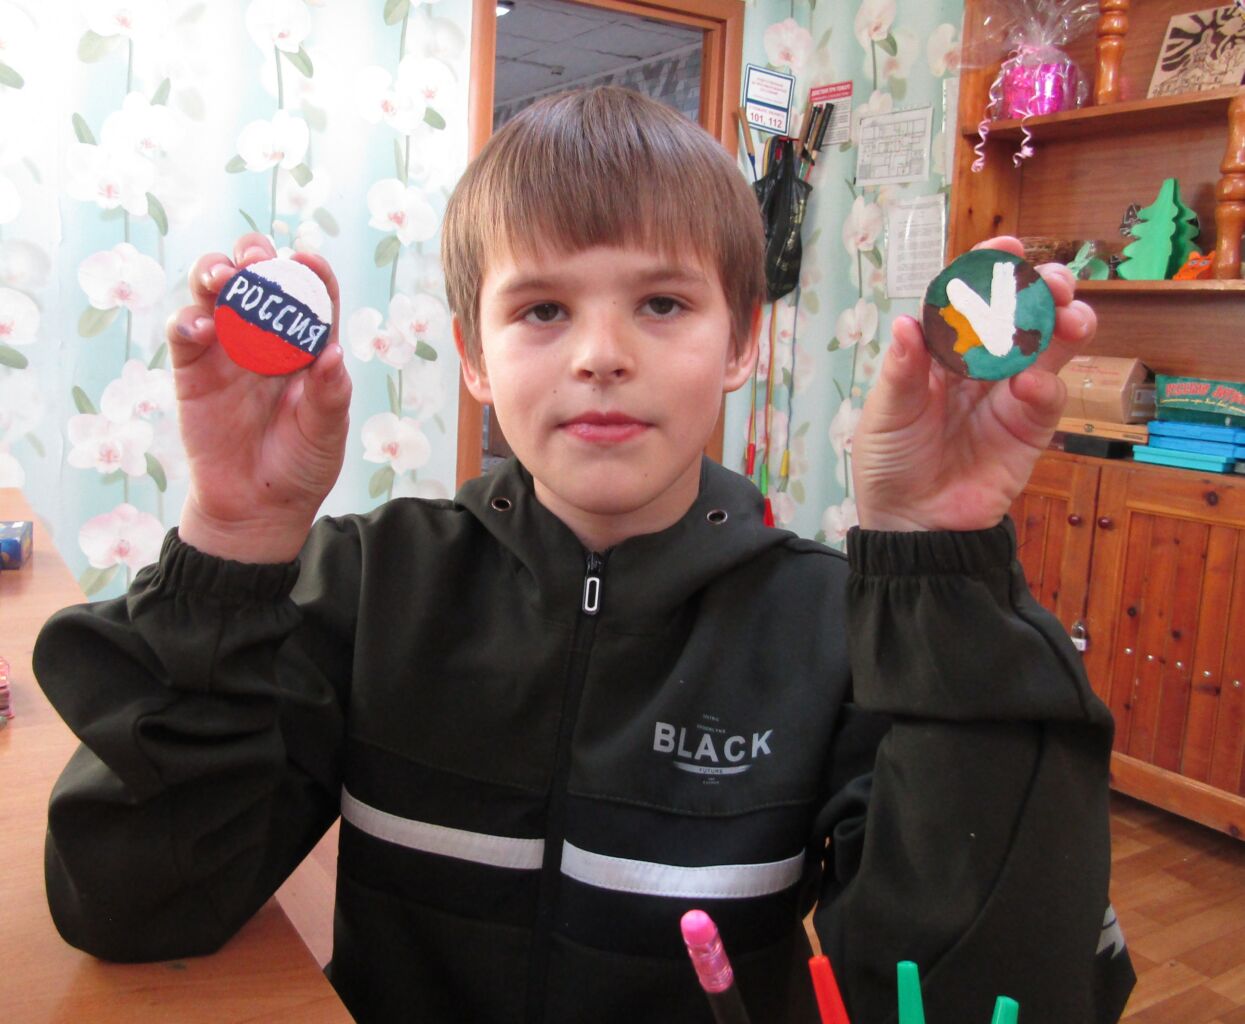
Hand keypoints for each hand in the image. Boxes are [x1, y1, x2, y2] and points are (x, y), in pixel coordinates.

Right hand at [167, 233, 350, 562]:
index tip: (306, 258)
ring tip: (223, 277)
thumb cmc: (302, 464)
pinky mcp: (192, 369)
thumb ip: (329, 394)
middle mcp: (265, 337)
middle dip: (254, 257)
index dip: (309, 271)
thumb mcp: (326, 431)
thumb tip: (332, 353)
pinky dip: (188, 320)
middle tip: (257, 260)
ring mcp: (226, 348)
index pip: (311, 295)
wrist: (258, 507)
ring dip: (215, 273)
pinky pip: (184, 331)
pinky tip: (201, 327)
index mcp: (306, 345)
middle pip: (256, 278)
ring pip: (213, 292)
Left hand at [851, 236, 1094, 532]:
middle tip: (1053, 282)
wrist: (914, 524)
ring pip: (1049, 347)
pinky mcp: (1030, 429)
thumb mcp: (886, 414)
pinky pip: (1049, 399)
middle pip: (1020, 314)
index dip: (988, 272)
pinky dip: (1047, 387)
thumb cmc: (890, 463)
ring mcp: (1008, 395)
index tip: (1006, 248)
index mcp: (940, 352)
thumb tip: (908, 322)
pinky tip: (1032, 387)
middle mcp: (979, 366)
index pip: (969, 300)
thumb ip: (902, 372)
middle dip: (1041, 290)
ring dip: (1064, 325)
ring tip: (1067, 317)